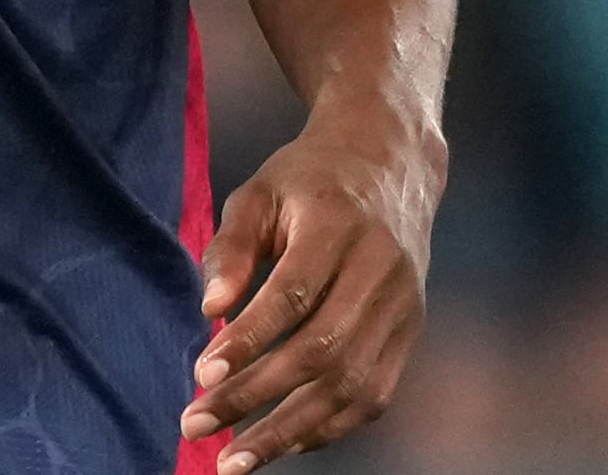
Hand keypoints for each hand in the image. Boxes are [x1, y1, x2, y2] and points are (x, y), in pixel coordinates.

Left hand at [183, 108, 445, 470]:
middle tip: (197, 423)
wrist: (391, 161)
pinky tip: (283, 441)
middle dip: (256, 396)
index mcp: (338, 224)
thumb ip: (231, 248)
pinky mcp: (411, 332)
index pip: (294, 294)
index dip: (248, 340)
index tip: (202, 376)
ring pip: (351, 385)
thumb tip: (209, 310)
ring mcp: (404, 305)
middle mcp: (380, 269)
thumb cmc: (309, 180)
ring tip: (236, 458)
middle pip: (322, 350)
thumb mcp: (259, 192)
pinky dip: (328, 427)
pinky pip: (373, 396)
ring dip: (290, 430)